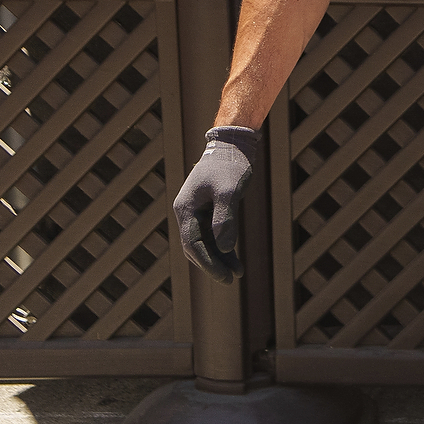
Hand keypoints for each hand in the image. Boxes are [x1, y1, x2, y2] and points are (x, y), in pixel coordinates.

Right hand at [174, 126, 259, 282]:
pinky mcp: (209, 210)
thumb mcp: (229, 191)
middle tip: (230, 280)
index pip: (192, 243)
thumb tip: (223, 248)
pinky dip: (223, 247)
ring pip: (205, 243)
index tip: (224, 277)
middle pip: (195, 247)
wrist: (233, 144)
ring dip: (219, 258)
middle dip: (212, 265)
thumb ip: (225, 219)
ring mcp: (197, 211)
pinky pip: (213, 235)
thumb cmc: (230, 165)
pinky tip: (236, 260)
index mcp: (186, 208)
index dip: (208, 263)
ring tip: (237, 274)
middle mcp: (187, 212)